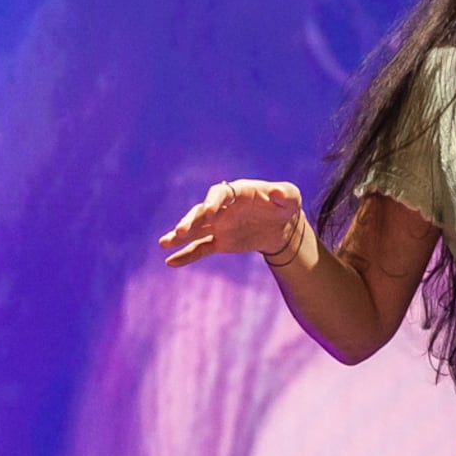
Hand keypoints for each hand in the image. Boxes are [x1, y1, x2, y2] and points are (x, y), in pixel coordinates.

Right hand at [161, 179, 309, 268]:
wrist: (281, 226)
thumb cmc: (284, 205)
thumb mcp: (291, 198)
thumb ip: (285, 194)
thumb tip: (276, 192)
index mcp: (237, 192)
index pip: (220, 194)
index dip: (213, 201)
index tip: (208, 212)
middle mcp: (222, 207)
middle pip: (201, 211)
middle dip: (191, 220)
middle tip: (181, 231)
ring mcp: (218, 225)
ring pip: (196, 230)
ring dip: (180, 236)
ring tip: (164, 243)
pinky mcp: (219, 242)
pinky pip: (200, 249)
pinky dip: (186, 255)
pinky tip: (170, 262)